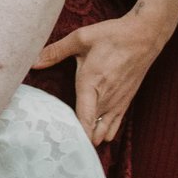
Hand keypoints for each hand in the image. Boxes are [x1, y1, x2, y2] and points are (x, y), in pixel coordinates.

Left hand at [35, 5, 175, 145]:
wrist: (144, 36)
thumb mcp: (81, 38)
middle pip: (90, 132)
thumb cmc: (112, 36)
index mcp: (91, 84)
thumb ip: (56, 52)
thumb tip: (32, 61)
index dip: (73, 135)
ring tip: (74, 136)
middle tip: (59, 137)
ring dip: (90, 137)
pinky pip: (113, 129)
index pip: (84, 120)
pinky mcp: (125, 104)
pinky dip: (103, 134)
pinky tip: (92, 132)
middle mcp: (106, 99)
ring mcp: (117, 104)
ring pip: (102, 135)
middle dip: (75, 137)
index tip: (59, 141)